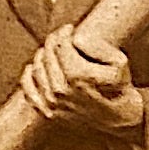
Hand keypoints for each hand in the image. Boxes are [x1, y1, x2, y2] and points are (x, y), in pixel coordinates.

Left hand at [21, 28, 145, 134]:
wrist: (119, 121)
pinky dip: (29, 76)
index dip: (64, 32)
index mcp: (78, 76)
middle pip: (47, 54)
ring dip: (43, 55)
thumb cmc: (119, 90)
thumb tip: (76, 38)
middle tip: (62, 36)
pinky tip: (34, 67)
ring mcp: (53, 104)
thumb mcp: (119, 63)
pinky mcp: (48, 113)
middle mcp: (61, 91)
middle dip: (54, 41)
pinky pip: (28, 90)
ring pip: (37, 69)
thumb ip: (97, 46)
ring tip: (54, 51)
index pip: (60, 45)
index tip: (69, 28)